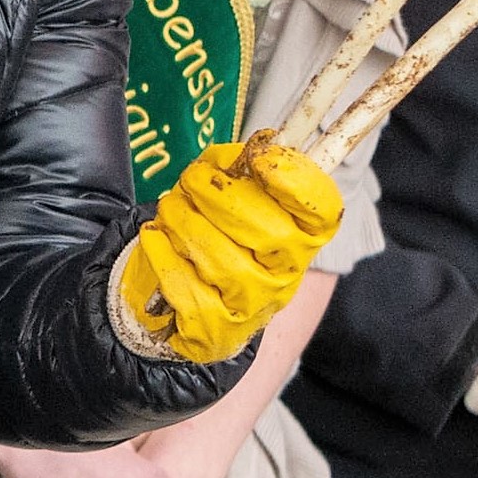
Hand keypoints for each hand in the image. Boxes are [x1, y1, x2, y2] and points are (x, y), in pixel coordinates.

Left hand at [119, 141, 342, 362]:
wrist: (176, 297)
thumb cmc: (210, 233)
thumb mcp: (229, 193)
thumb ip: (244, 169)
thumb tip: (257, 146)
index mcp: (302, 235)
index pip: (323, 211)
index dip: (297, 182)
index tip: (260, 160)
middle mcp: (286, 275)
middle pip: (269, 231)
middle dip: (219, 195)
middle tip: (191, 181)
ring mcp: (253, 306)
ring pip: (224, 263)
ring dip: (185, 224)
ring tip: (170, 211)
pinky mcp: (216, 332)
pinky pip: (189, 295)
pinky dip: (163, 258)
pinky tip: (155, 240)